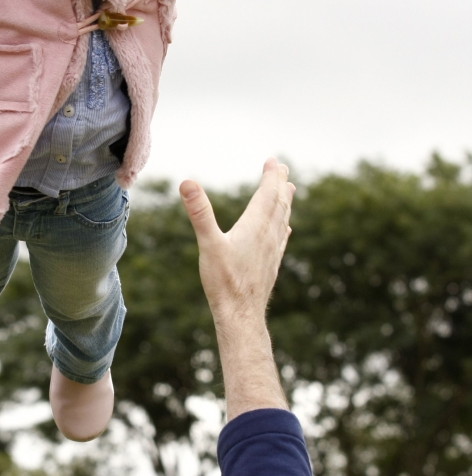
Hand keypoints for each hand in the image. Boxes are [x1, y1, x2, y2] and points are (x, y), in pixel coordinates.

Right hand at [180, 159, 293, 417]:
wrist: (241, 315)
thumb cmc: (224, 281)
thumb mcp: (208, 243)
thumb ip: (199, 212)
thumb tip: (186, 183)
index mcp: (256, 225)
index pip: (268, 193)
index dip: (271, 175)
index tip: (273, 160)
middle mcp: (269, 235)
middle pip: (279, 203)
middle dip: (280, 184)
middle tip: (282, 168)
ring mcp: (273, 250)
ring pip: (283, 220)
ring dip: (284, 203)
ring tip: (288, 191)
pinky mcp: (271, 264)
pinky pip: (281, 238)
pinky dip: (283, 226)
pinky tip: (285, 229)